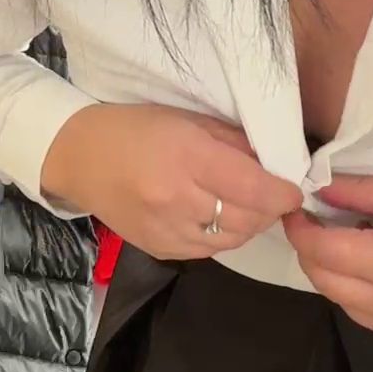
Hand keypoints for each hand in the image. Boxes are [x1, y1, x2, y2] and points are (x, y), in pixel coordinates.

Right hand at [41, 104, 302, 260]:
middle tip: (275, 195)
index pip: (252, 187)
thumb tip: (275, 164)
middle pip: (246, 218)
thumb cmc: (135, 128)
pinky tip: (219, 217)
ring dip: (249, 225)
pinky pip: (208, 250)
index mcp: (186, 158)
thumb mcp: (188, 121)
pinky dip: (223, 236)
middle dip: (270, 210)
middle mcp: (176, 200)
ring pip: (231, 240)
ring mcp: (166, 230)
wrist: (78, 157)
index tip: (294, 190)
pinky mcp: (159, 249)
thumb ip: (234, 144)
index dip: (282, 193)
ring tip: (249, 205)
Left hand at [283, 176, 372, 362]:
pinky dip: (370, 301)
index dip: (300, 229)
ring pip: (346, 305)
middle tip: (324, 227)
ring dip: (341, 278)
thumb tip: (315, 190)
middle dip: (314, 253)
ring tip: (364, 251)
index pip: (320, 251)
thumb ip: (361, 194)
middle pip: (325, 282)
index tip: (296, 210)